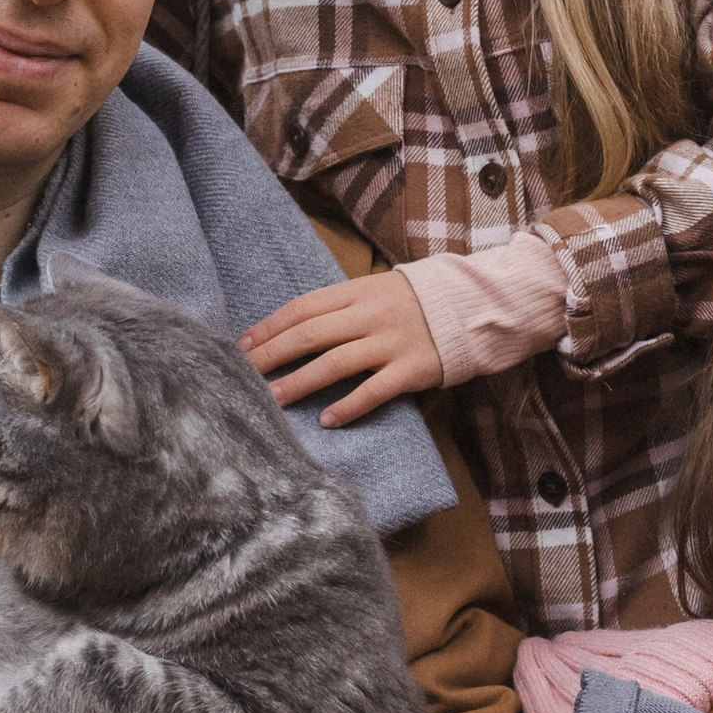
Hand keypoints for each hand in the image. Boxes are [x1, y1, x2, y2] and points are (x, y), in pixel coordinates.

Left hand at [241, 272, 444, 424]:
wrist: (469, 307)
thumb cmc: (412, 303)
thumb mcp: (374, 292)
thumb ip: (339, 307)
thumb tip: (290, 327)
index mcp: (357, 292)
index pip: (303, 308)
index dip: (270, 327)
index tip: (243, 345)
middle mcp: (370, 315)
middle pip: (311, 335)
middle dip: (273, 355)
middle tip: (244, 374)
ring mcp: (391, 342)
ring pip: (336, 363)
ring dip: (300, 382)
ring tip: (272, 399)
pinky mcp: (411, 369)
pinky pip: (374, 391)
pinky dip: (348, 406)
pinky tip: (327, 420)